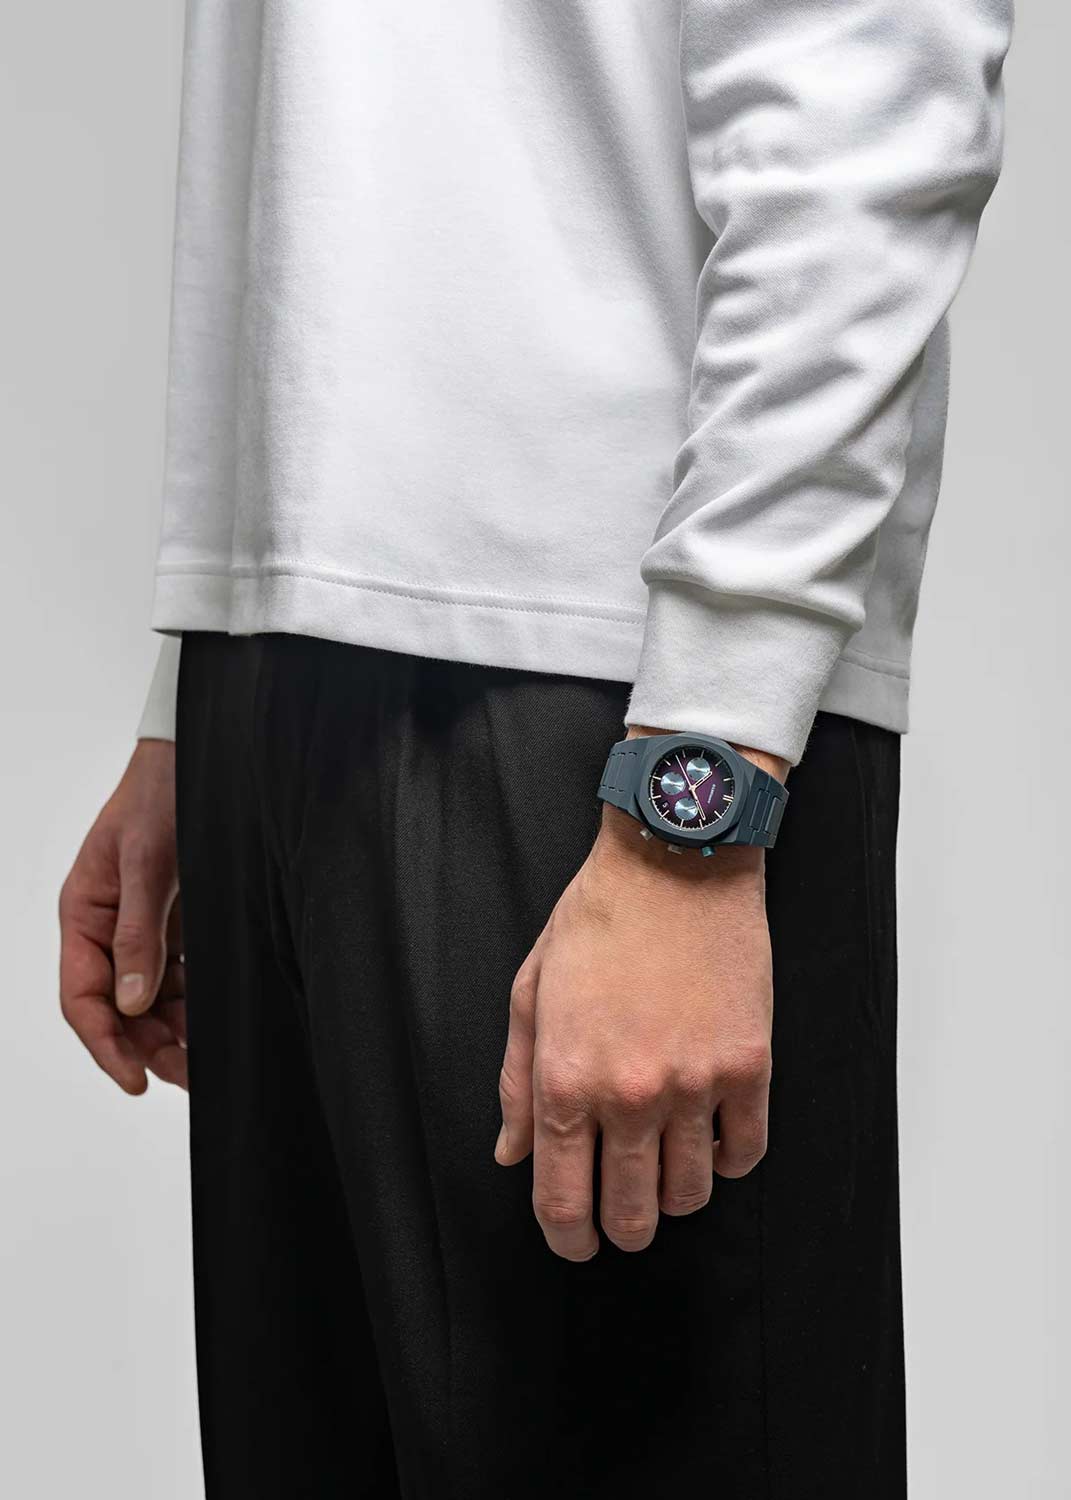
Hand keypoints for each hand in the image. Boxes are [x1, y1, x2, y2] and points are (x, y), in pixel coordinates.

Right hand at [59, 739, 185, 1093]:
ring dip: (176, 1032)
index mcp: (84, 914)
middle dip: (150, 1047)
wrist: (201, 759)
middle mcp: (110, 928)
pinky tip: (218, 1020)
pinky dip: (197, 1003)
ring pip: (153, 1000)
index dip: (106, 1044)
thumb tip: (131, 1002)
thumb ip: (139, 933)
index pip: (83, 997)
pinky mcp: (180, 925)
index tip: (135, 1080)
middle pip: (120, 1008)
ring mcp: (146, 929)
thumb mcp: (147, 862)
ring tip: (208, 1058)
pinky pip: (182, 978)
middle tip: (190, 1077)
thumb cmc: (161, 795)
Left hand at [495, 735, 785, 1260]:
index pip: (563, 1203)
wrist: (677, 861)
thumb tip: (512, 1154)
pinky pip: (745, 1153)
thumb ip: (516, 1084)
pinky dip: (727, 1161)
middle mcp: (630, 1094)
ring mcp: (695, 1084)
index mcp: (566, 1080)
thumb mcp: (532, 993)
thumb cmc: (599, 919)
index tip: (575, 1242)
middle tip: (621, 1216)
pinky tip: (711, 1138)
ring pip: (691, 1194)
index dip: (567, 1240)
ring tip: (665, 1169)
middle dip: (621, 1229)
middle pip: (632, 1215)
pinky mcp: (750, 1067)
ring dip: (675, 1197)